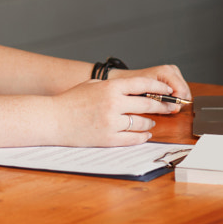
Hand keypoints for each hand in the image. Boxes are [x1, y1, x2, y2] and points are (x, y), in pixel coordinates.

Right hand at [49, 76, 178, 146]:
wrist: (52, 119)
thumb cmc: (70, 101)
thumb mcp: (92, 85)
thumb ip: (114, 86)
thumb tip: (136, 89)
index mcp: (111, 87)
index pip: (143, 84)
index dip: (159, 87)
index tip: (167, 90)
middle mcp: (114, 104)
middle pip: (148, 104)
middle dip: (162, 105)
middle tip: (170, 107)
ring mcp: (111, 122)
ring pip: (142, 123)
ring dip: (149, 122)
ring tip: (151, 121)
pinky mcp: (108, 139)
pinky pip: (132, 138)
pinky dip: (141, 137)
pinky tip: (145, 134)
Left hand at [109, 64, 191, 112]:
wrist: (126, 80)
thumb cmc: (133, 87)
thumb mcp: (144, 96)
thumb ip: (160, 102)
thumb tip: (174, 108)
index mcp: (166, 71)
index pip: (181, 90)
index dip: (176, 103)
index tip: (170, 110)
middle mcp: (172, 70)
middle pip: (185, 92)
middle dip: (177, 102)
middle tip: (167, 109)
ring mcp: (174, 73)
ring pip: (185, 93)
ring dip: (176, 101)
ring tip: (164, 105)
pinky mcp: (174, 78)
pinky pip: (181, 91)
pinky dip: (175, 98)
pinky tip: (165, 101)